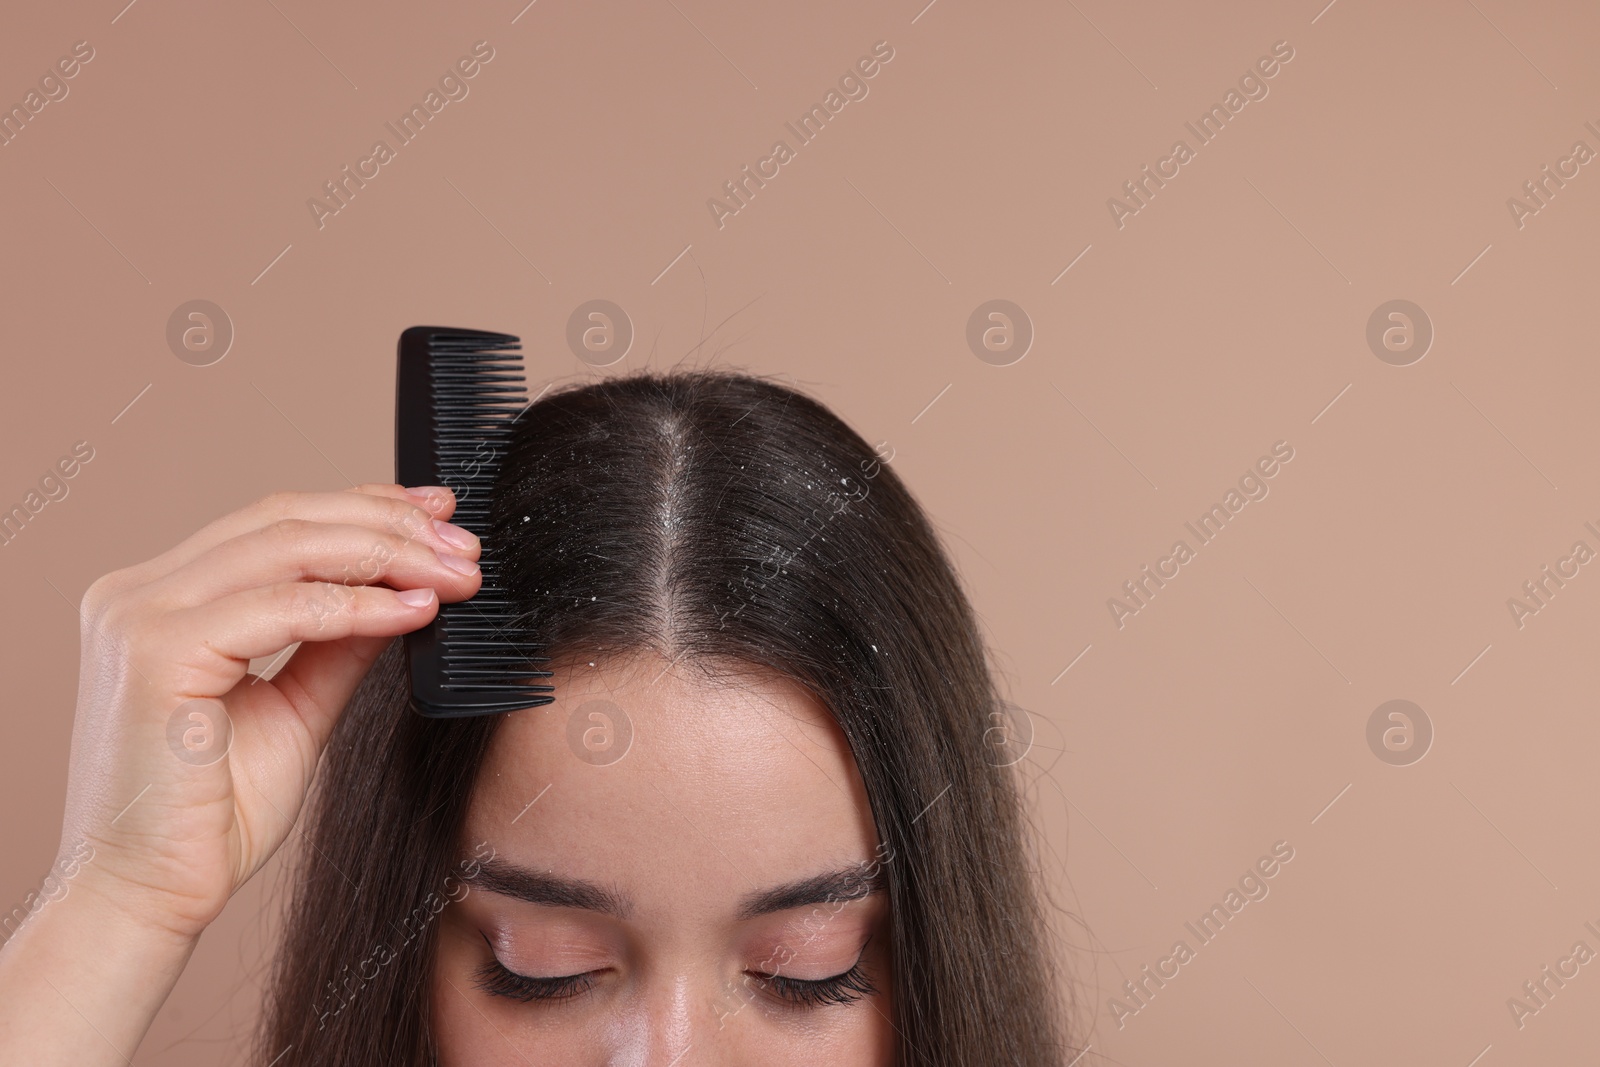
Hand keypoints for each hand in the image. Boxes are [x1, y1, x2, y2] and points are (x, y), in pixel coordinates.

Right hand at [57, 483, 481, 941]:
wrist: (150, 896)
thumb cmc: (211, 817)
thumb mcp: (297, 709)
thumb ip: (338, 645)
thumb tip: (404, 592)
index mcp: (161, 597)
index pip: (275, 523)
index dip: (365, 507)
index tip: (440, 514)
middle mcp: (137, 593)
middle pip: (284, 520)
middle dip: (389, 526)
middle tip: (465, 543)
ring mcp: (138, 617)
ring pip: (288, 548)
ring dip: (388, 556)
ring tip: (456, 574)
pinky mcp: (155, 654)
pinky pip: (283, 609)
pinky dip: (359, 606)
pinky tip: (415, 612)